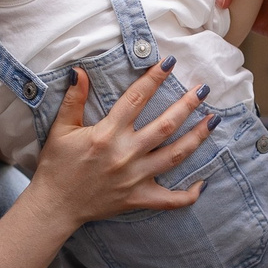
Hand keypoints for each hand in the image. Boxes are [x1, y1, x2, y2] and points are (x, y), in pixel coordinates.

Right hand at [29, 63, 214, 228]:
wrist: (54, 205)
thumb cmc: (56, 166)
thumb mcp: (60, 129)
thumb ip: (73, 99)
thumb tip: (78, 71)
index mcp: (107, 133)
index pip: (136, 98)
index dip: (154, 78)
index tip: (169, 62)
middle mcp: (125, 154)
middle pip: (165, 125)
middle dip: (187, 105)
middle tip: (204, 89)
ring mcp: (135, 178)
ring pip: (174, 155)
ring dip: (197, 137)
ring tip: (213, 121)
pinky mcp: (138, 198)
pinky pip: (170, 200)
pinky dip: (188, 194)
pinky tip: (203, 183)